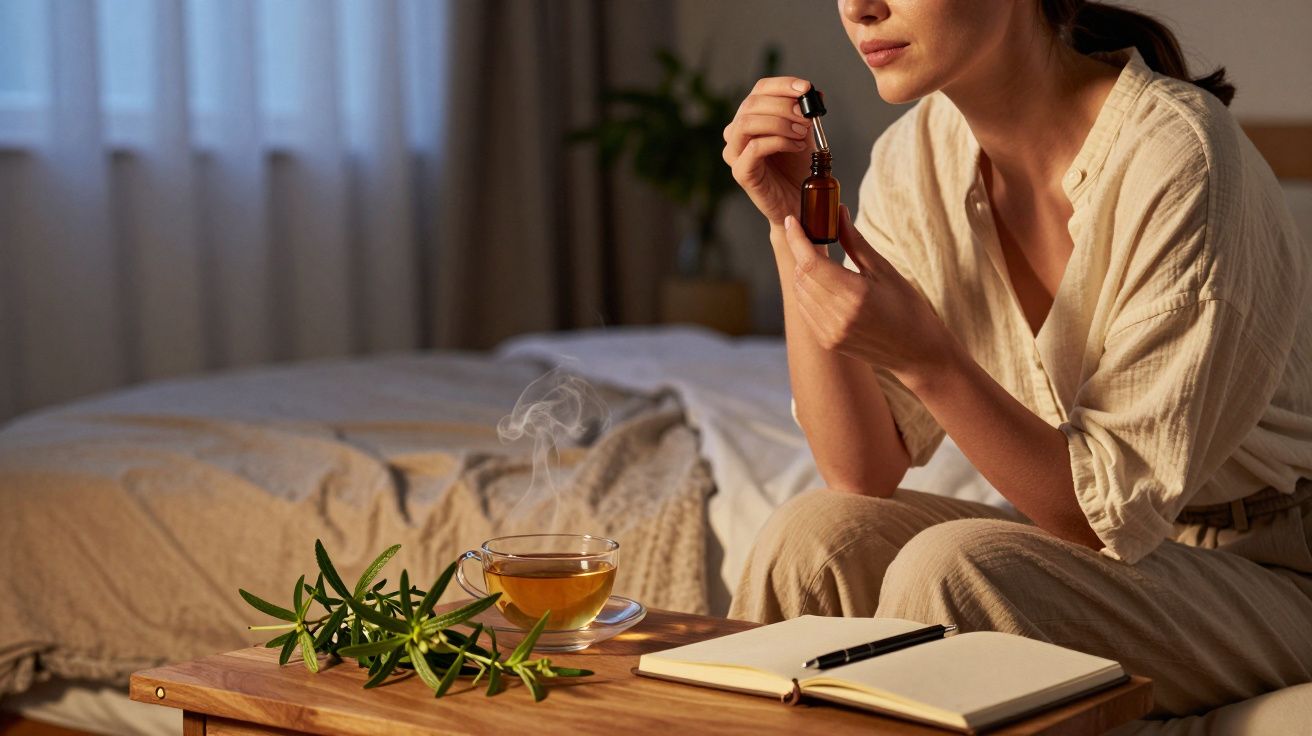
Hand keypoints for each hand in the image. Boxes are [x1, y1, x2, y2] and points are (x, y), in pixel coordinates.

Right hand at [722, 77, 814, 225]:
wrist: (798, 203)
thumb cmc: (798, 169)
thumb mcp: (804, 134)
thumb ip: (805, 113)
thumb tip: (815, 93)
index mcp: (751, 118)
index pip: (760, 89)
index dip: (783, 84)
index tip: (806, 88)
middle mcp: (737, 133)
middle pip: (752, 103)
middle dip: (784, 105)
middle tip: (807, 117)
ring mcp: (735, 153)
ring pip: (747, 123)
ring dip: (779, 122)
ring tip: (802, 132)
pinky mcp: (741, 172)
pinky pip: (754, 148)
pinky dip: (779, 142)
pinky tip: (797, 147)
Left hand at [786, 205, 952, 378]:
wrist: (917, 352)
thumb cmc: (908, 307)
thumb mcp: (885, 270)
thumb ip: (856, 242)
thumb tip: (838, 211)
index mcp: (855, 294)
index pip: (811, 262)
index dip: (797, 239)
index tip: (791, 220)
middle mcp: (838, 316)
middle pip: (802, 276)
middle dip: (801, 253)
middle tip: (811, 238)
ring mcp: (831, 332)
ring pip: (800, 293)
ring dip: (803, 273)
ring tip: (819, 262)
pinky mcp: (828, 342)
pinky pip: (805, 311)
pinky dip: (807, 293)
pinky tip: (822, 285)